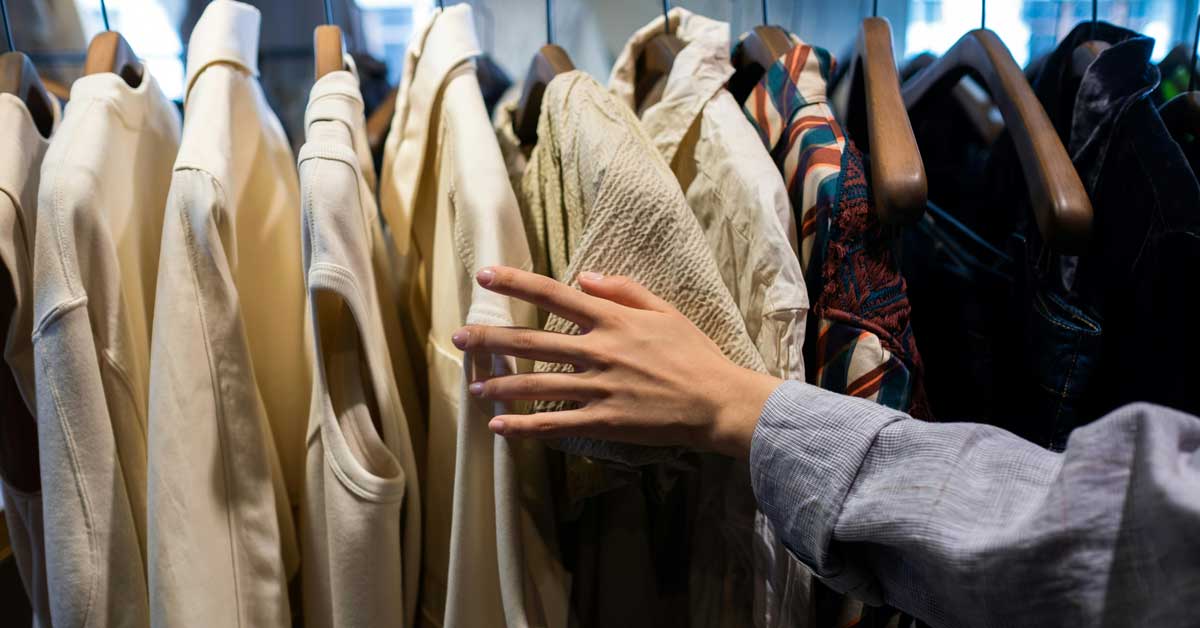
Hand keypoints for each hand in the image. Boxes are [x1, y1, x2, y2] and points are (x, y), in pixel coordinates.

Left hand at [451, 266, 781, 458]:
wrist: (719, 402)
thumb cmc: (696, 354)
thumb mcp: (666, 310)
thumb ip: (624, 290)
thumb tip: (586, 276)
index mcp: (612, 320)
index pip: (554, 294)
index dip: (516, 283)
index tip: (484, 274)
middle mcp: (599, 350)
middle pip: (533, 341)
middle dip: (491, 338)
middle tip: (458, 336)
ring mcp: (599, 387)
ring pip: (537, 385)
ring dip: (500, 385)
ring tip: (473, 385)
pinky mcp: (604, 421)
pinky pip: (555, 424)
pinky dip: (523, 426)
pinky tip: (498, 426)